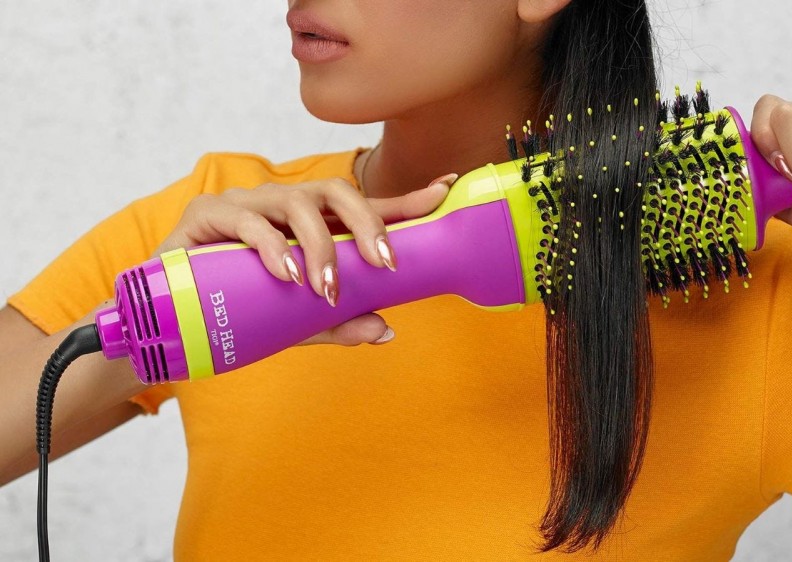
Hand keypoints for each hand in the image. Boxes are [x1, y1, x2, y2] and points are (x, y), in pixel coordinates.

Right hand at [153, 174, 455, 344]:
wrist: (164, 325)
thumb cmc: (236, 312)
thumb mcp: (296, 324)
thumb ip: (337, 324)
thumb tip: (386, 330)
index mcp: (309, 226)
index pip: (364, 206)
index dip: (404, 199)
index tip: (445, 190)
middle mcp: (282, 206)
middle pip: (335, 191)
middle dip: (368, 222)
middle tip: (386, 262)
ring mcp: (245, 205)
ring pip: (294, 202)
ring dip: (319, 244)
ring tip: (327, 285)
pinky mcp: (206, 215)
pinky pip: (245, 219)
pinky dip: (269, 246)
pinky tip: (284, 273)